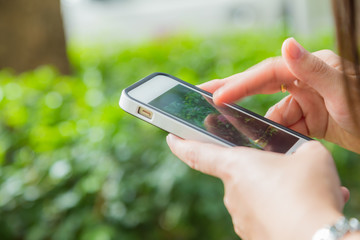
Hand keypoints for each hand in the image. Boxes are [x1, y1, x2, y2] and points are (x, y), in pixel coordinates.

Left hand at [167, 135, 349, 239]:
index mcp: (236, 166)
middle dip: (262, 173)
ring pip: (258, 197)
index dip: (182, 144)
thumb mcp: (310, 156)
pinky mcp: (253, 236)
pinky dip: (282, 211)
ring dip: (277, 193)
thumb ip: (299, 150)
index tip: (171, 138)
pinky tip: (304, 210)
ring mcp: (241, 218)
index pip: (198, 153)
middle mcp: (232, 193)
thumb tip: (299, 156)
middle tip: (289, 173)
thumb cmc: (308, 191)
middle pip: (240, 176)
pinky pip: (265, 216)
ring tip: (304, 193)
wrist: (317, 238)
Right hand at [200, 38, 359, 152]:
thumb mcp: (344, 91)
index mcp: (311, 67)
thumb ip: (314, 68)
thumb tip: (287, 45)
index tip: (216, 96)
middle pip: (261, 85)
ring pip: (274, 113)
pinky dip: (281, 136)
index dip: (240, 84)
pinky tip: (279, 145)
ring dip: (268, 128)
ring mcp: (306, 99)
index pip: (266, 73)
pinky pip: (286, 126)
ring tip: (256, 139)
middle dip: (234, 92)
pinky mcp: (309, 116)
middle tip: (205, 96)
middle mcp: (305, 80)